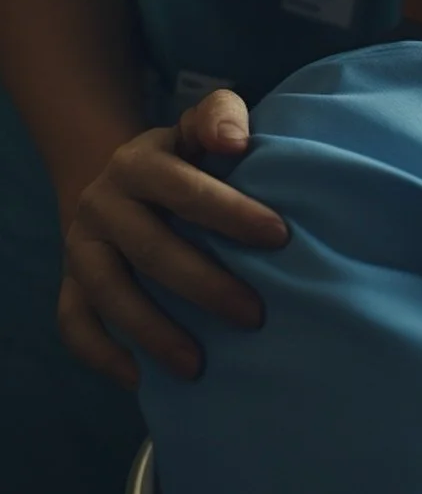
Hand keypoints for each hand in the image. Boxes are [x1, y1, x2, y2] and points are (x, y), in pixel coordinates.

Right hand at [58, 89, 287, 388]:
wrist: (117, 184)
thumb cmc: (182, 159)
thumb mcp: (198, 126)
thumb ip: (221, 115)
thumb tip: (236, 141)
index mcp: (137, 162)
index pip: (184, 188)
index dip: (231, 212)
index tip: (280, 238)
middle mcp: (101, 204)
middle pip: (150, 248)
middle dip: (205, 285)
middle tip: (254, 315)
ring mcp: (81, 247)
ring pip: (109, 294)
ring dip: (153, 333)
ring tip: (199, 367)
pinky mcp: (69, 285)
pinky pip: (75, 325)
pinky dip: (103, 355)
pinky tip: (142, 378)